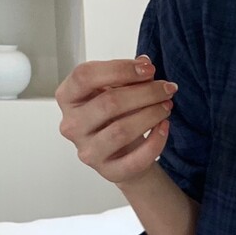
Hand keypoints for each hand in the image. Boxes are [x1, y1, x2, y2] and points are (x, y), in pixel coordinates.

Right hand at [55, 56, 176, 186]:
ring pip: (122, 130)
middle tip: (167, 89)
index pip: (85, 76)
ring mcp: (88, 151)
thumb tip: (145, 63)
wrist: (125, 157)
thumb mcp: (116, 93)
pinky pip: (137, 158)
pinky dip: (156, 141)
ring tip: (167, 106)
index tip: (149, 68)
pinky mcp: (108, 171)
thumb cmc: (116, 119)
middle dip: (144, 92)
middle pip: (109, 103)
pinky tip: (165, 127)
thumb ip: (126, 78)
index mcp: (68, 98)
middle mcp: (72, 125)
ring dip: (151, 115)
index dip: (119, 69)